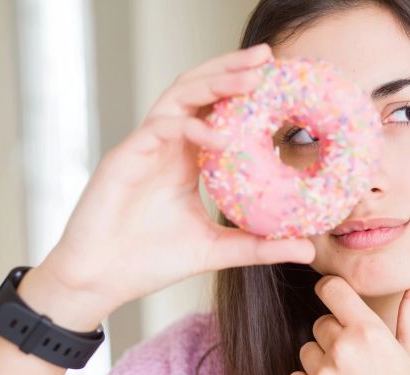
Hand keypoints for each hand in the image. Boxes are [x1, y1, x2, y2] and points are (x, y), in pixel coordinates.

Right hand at [19, 43, 314, 329]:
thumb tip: (309, 248)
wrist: (100, 280)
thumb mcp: (216, 250)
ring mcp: (144, 146)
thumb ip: (260, 245)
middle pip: (199, 90)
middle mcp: (166, 143)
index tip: (281, 80)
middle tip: (268, 58)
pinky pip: (159, 128)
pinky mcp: (124, 158)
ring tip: (251, 78)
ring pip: (179, 97)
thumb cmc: (150, 261)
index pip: (217, 109)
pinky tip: (218, 136)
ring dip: (215, 83)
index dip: (245, 91)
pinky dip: (189, 127)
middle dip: (232, 70)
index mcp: (186, 156)